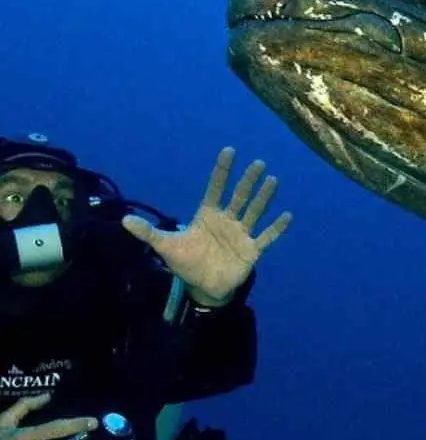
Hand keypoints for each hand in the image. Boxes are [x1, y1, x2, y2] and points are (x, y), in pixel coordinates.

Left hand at [121, 147, 292, 306]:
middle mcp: (227, 220)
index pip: (215, 188)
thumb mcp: (166, 246)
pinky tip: (287, 215)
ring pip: (254, 212)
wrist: (203, 288)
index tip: (229, 151)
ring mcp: (241, 234)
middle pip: (239, 196)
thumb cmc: (187, 263)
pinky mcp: (252, 250)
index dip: (221, 171)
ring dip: (263, 197)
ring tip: (272, 181)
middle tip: (258, 163)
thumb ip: (149, 233)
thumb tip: (123, 220)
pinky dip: (277, 228)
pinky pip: (267, 236)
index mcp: (208, 216)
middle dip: (248, 180)